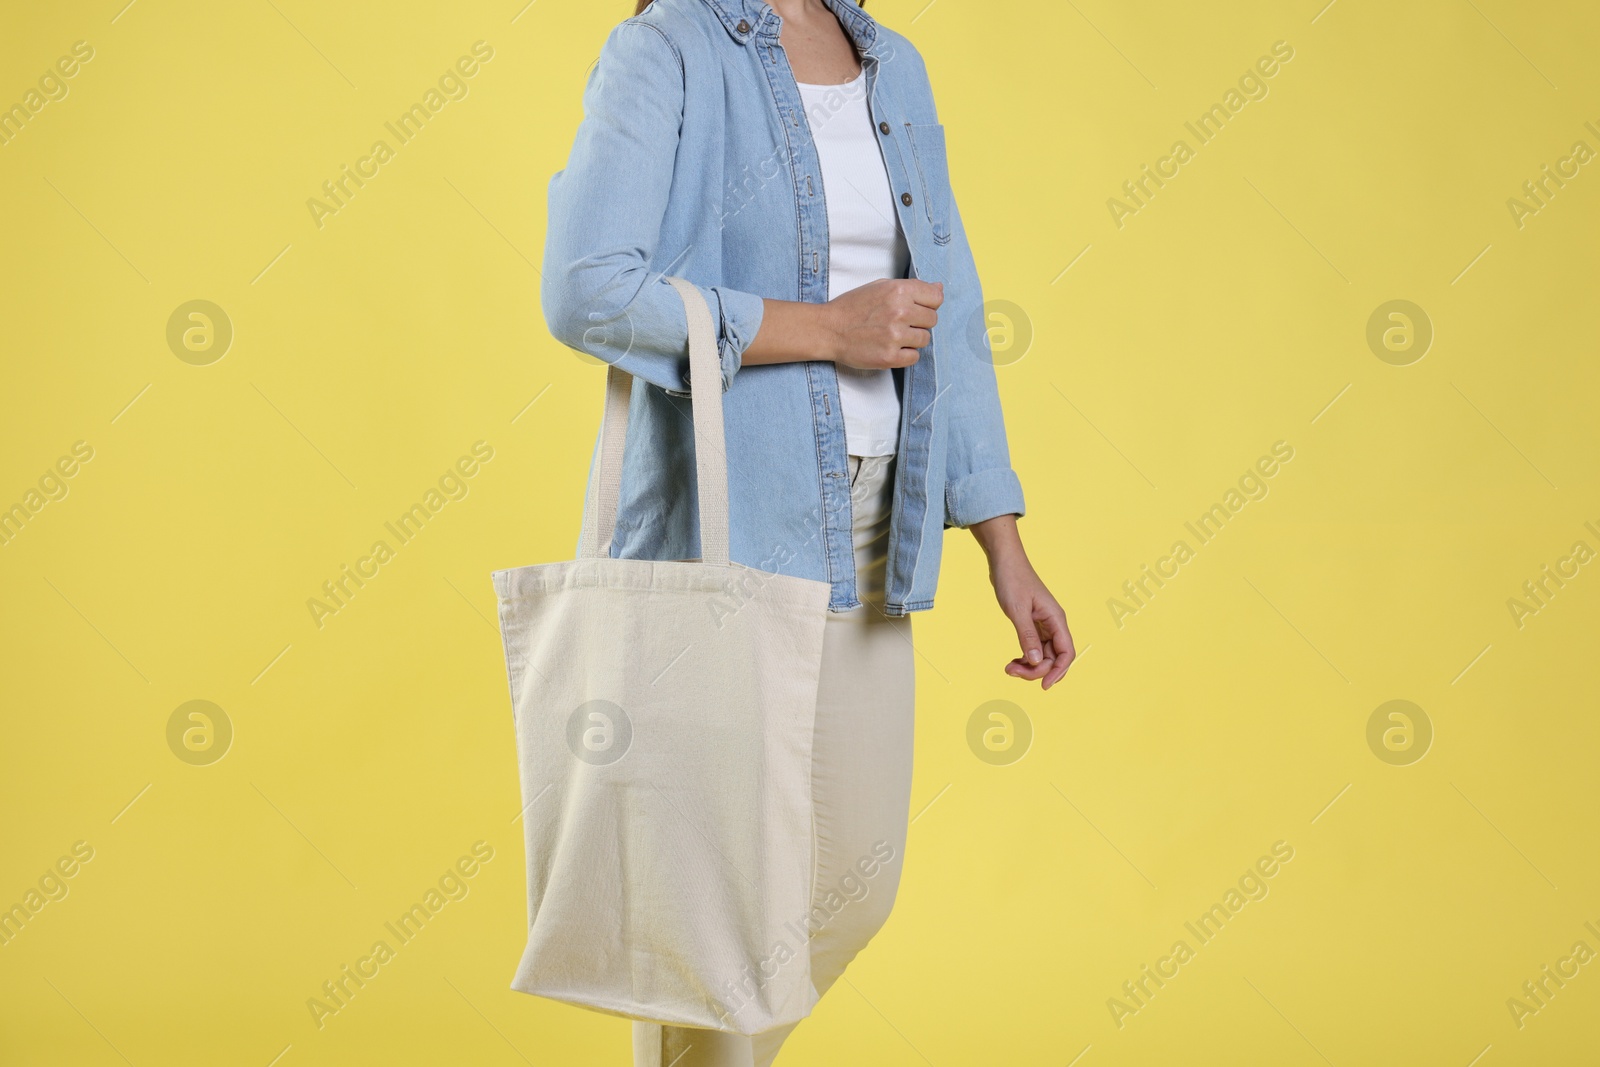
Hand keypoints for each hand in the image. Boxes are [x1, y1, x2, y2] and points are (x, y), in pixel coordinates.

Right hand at [823, 279, 942, 370]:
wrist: (829, 329)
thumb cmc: (853, 307)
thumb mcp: (881, 287)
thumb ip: (911, 287)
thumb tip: (939, 288)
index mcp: (898, 290)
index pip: (936, 298)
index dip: (929, 304)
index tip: (917, 309)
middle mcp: (899, 312)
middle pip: (932, 320)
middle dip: (920, 323)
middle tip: (901, 324)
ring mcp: (895, 336)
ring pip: (925, 340)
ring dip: (912, 340)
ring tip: (893, 336)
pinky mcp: (890, 357)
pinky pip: (914, 357)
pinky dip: (905, 355)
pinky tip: (891, 348)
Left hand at [970, 515, 1074, 689]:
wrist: (1004, 562)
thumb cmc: (1012, 580)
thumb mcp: (1017, 610)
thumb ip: (1027, 636)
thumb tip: (1035, 661)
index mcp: (1056, 619)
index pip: (1066, 653)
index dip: (1058, 671)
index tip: (1043, 686)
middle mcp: (1053, 624)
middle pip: (1053, 658)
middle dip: (1036, 670)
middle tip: (1012, 671)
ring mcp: (1043, 625)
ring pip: (1042, 655)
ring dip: (1028, 666)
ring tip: (1008, 668)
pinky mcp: (1032, 625)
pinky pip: (1033, 648)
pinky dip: (1024, 657)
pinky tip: (1012, 661)